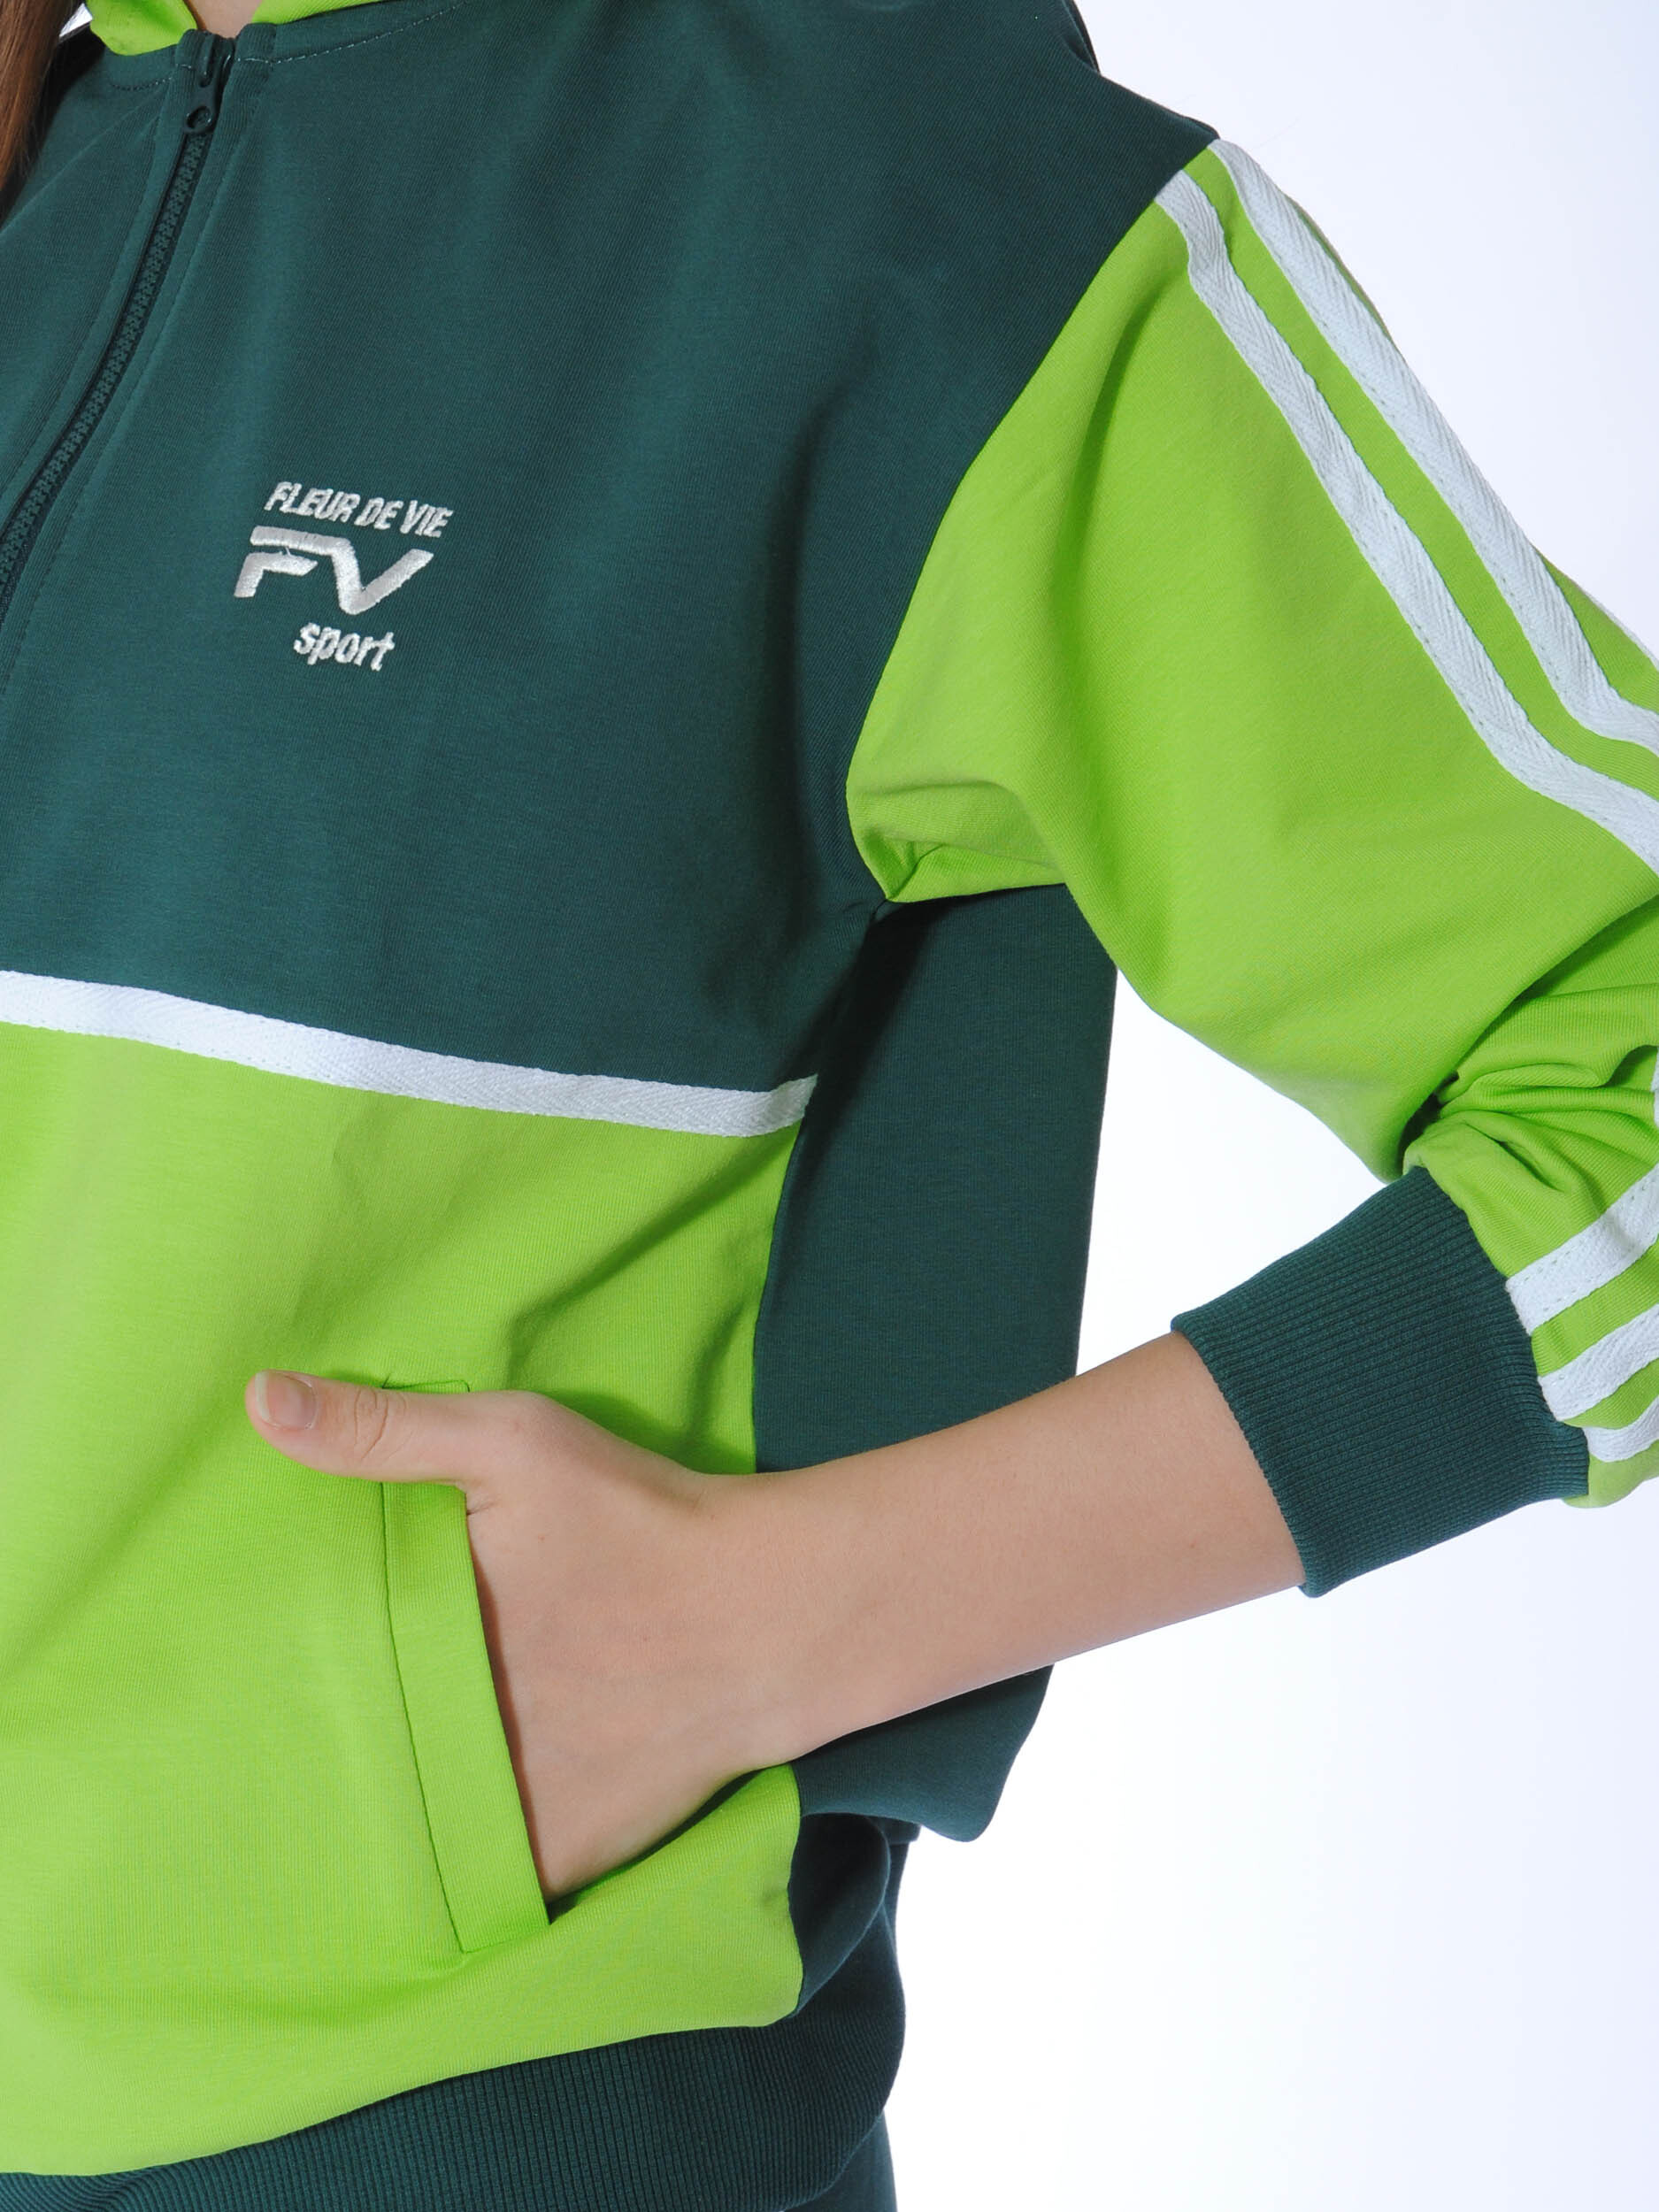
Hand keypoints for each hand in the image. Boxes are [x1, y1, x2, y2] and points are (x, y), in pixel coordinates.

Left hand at [244, 1370, 792, 1900]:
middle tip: (288, 1738)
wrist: (777, 1613)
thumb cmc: (644, 1518)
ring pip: (406, 1834)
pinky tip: (429, 1851)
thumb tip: (260, 1402)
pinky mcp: (566, 1856)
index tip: (251, 1674)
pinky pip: (477, 1891)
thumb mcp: (516, 1443)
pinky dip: (452, 1875)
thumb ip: (387, 1428)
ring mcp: (512, 1810)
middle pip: (353, 1759)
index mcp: (430, 1641)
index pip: (310, 1681)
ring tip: (350, 1801)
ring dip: (381, 1817)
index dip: (280, 1680)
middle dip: (323, 1750)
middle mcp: (458, 1738)